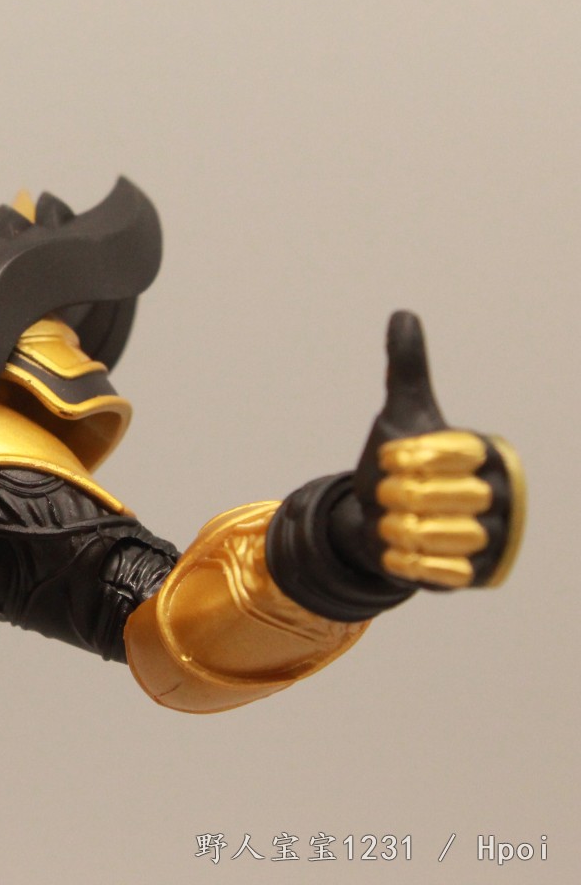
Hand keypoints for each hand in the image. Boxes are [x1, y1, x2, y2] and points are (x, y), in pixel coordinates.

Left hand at [349, 312, 523, 590]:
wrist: (387, 521)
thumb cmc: (400, 463)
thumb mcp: (403, 413)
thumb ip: (407, 368)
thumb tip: (403, 314)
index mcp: (490, 454)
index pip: (440, 454)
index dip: (402, 458)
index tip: (393, 460)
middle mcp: (502, 497)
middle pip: (428, 496)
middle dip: (392, 495)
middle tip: (390, 496)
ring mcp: (493, 539)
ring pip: (429, 534)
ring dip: (395, 528)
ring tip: (396, 521)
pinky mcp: (476, 577)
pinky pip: (432, 571)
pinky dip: (402, 560)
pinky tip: (399, 549)